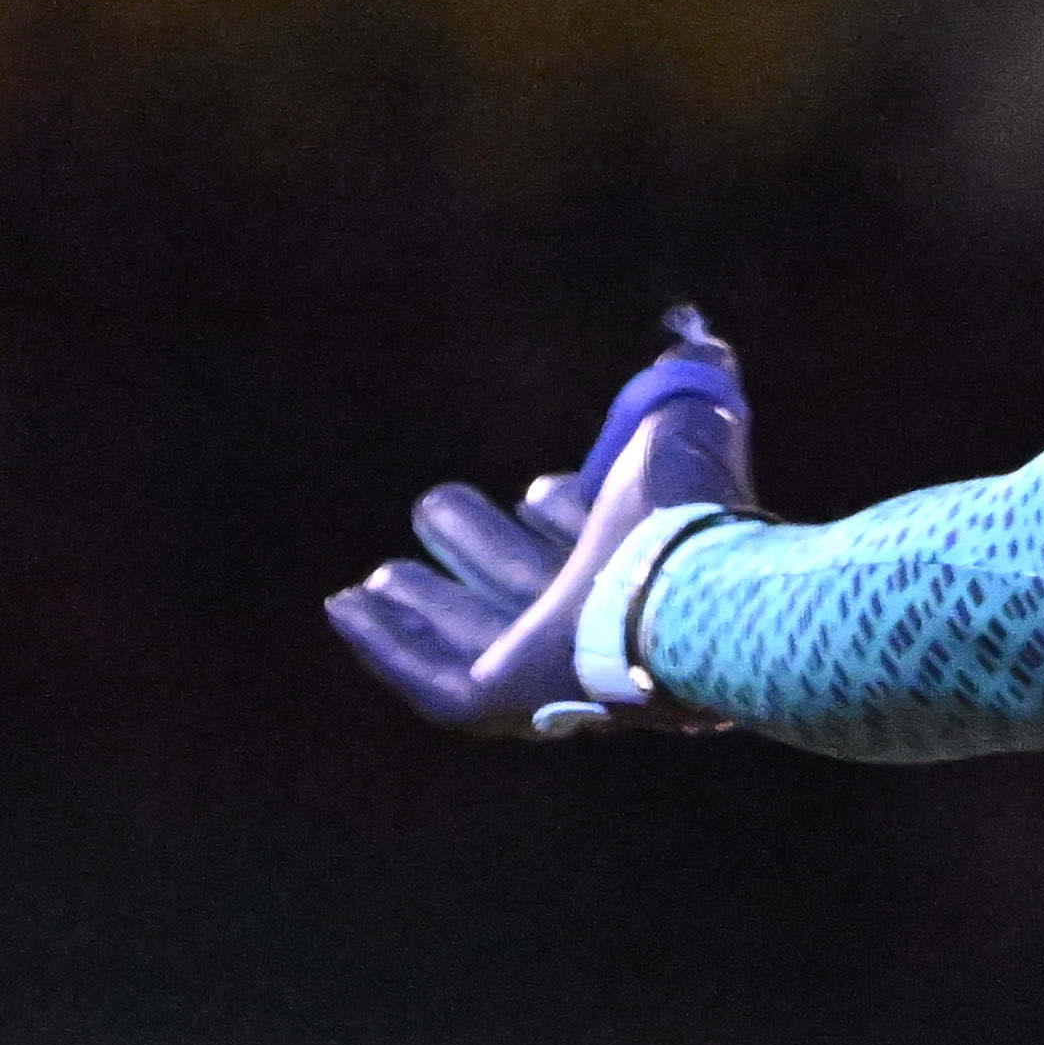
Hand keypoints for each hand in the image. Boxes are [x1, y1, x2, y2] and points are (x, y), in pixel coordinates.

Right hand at [326, 310, 757, 737]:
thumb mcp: (692, 433)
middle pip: (519, 585)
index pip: (583, 535)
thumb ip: (693, 386)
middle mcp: (596, 619)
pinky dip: (385, 647)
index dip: (558, 510)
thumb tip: (703, 341)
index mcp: (644, 560)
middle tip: (434, 508)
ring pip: (473, 634)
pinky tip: (340, 607)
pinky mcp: (505, 703)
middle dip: (478, 552)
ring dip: (422, 602)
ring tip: (379, 574)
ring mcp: (549, 669)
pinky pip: (434, 684)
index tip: (538, 490)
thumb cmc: (690, 520)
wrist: (685, 593)